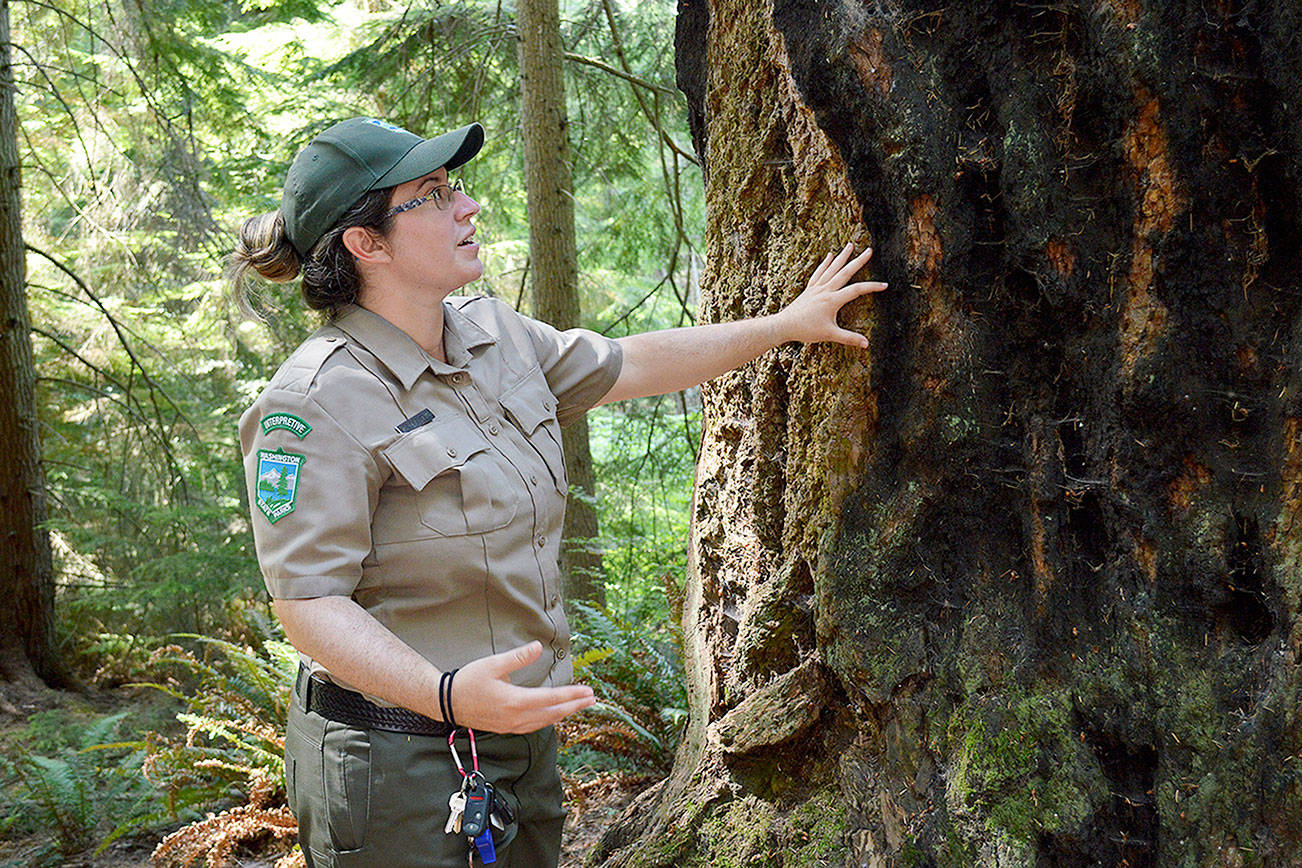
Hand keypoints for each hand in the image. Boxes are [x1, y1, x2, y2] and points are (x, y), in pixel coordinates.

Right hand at [451, 641, 595, 732]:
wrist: (447, 703)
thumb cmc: (468, 681)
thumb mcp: (493, 664)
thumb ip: (518, 657)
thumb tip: (537, 647)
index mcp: (514, 701)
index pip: (550, 698)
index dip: (571, 695)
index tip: (587, 692)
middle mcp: (516, 717)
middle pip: (552, 714)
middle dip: (574, 706)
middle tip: (592, 699)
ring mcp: (511, 725)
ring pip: (544, 722)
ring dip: (563, 714)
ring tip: (578, 706)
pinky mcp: (507, 728)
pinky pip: (534, 726)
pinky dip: (548, 720)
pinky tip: (554, 714)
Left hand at [775, 243, 886, 347]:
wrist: (784, 325)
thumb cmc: (806, 330)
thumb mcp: (830, 335)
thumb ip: (849, 338)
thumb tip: (867, 344)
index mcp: (832, 300)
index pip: (857, 290)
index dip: (872, 287)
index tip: (885, 285)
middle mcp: (825, 290)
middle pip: (845, 272)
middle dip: (858, 261)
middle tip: (869, 250)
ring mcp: (816, 288)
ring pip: (832, 268)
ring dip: (842, 257)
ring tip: (850, 245)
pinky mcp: (809, 289)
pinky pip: (819, 273)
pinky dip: (825, 264)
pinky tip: (830, 256)